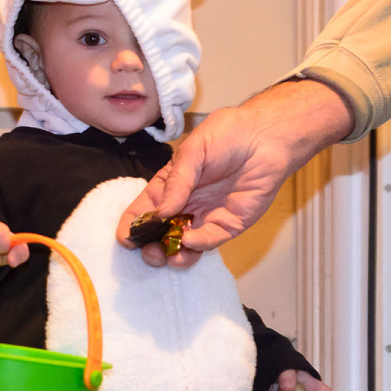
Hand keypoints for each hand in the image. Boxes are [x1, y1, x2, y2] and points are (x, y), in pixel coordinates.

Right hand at [116, 80, 353, 267]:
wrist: (266, 138)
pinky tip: (190, 240)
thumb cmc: (228, 135)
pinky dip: (197, 245)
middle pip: (160, 233)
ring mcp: (206, 216)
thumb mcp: (193, 150)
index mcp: (171, 184)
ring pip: (183, 245)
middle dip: (150, 246)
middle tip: (149, 252)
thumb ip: (177, 182)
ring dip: (172, 254)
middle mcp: (185, 204)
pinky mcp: (228, 225)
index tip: (125, 238)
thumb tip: (160, 213)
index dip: (132, 225)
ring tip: (167, 255)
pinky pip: (209, 241)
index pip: (144, 209)